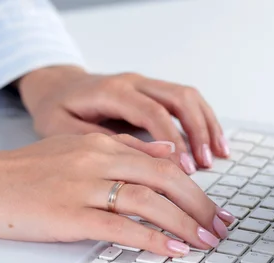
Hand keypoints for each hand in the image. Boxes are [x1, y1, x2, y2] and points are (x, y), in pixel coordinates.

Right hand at [0, 134, 234, 256]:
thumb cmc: (19, 172)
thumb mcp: (72, 149)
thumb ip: (118, 150)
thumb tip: (162, 154)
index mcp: (99, 143)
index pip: (161, 161)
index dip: (194, 185)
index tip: (212, 205)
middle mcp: (96, 159)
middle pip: (165, 178)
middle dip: (200, 204)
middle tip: (221, 226)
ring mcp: (82, 186)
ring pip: (149, 200)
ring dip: (185, 222)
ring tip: (206, 240)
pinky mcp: (67, 214)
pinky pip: (120, 226)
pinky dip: (152, 238)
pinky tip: (171, 248)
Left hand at [15, 65, 229, 174]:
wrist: (54, 86)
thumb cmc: (56, 109)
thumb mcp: (63, 129)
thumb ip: (100, 142)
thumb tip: (140, 161)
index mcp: (111, 92)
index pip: (152, 112)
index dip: (172, 140)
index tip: (186, 168)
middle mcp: (132, 82)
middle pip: (178, 99)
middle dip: (198, 132)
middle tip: (207, 164)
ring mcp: (144, 84)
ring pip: (187, 97)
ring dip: (206, 125)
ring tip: (219, 155)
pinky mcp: (151, 91)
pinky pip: (184, 100)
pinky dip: (202, 120)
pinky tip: (212, 142)